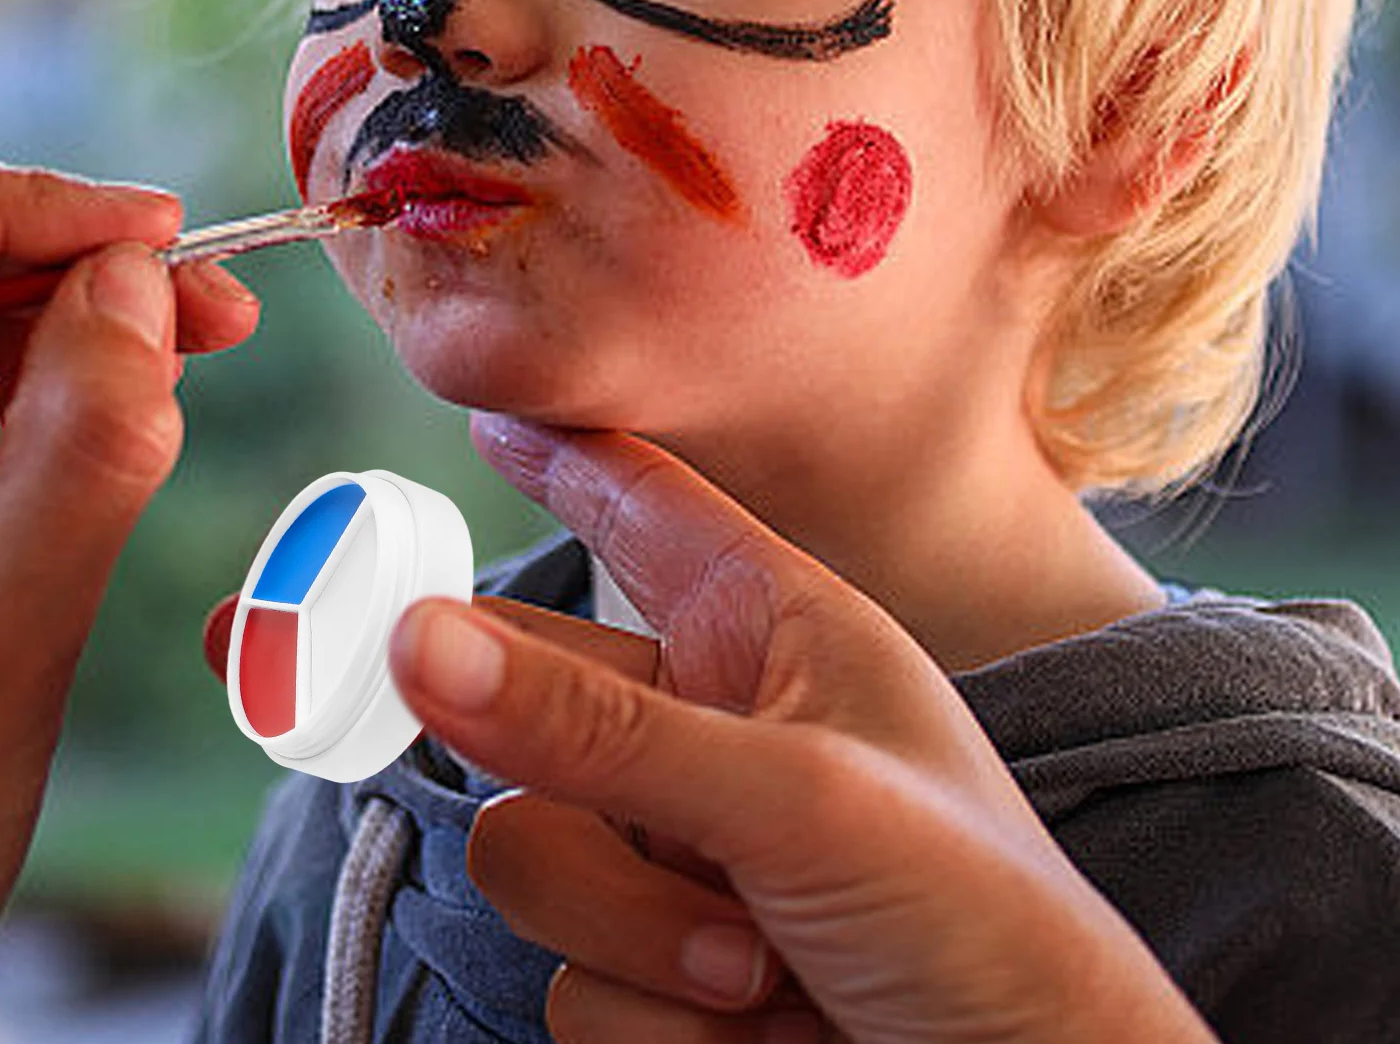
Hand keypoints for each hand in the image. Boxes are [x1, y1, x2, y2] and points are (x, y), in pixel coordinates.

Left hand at [0, 138, 259, 991]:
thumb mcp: (1, 635)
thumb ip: (84, 448)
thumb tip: (142, 288)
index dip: (7, 202)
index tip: (150, 233)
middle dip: (62, 257)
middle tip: (204, 301)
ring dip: (66, 306)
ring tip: (190, 340)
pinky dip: (42, 363)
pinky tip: (119, 384)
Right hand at [387, 415, 1214, 1043]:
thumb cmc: (977, 913)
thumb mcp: (794, 797)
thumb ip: (599, 727)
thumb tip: (422, 638)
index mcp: (766, 630)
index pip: (639, 509)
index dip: (560, 459)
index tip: (487, 416)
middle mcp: (707, 725)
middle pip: (532, 692)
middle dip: (538, 749)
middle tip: (493, 741)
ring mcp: (677, 850)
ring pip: (529, 850)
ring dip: (634, 926)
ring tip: (753, 956)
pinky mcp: (656, 966)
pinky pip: (566, 976)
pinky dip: (653, 1018)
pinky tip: (759, 1021)